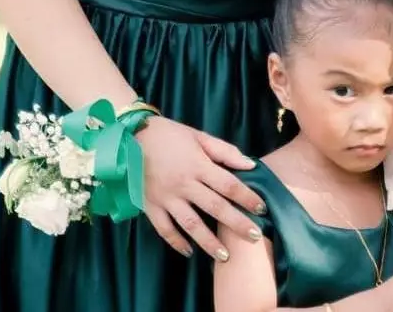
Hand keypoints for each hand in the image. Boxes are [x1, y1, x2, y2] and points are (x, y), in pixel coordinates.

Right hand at [137, 118, 263, 258]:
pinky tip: (189, 251)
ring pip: (191, 224)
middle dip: (236, 223)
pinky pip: (164, 229)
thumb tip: (250, 165)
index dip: (246, 197)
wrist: (131, 138)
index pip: (228, 184)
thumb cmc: (170, 135)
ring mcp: (167, 198)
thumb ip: (225, 151)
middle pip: (215, 207)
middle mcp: (184, 184)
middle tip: (254, 237)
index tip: (262, 209)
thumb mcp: (199, 136)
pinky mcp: (151, 206)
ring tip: (225, 256)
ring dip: (209, 242)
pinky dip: (176, 242)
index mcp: (198, 165)